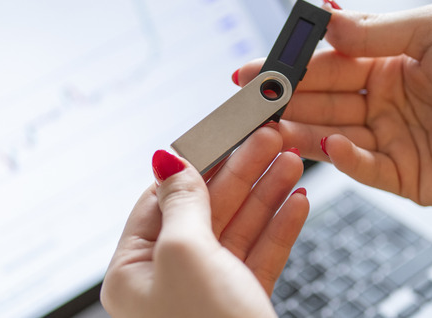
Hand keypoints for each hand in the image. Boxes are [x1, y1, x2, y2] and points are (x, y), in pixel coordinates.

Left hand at [101, 127, 308, 317]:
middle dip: (243, 172)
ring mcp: (207, 295)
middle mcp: (167, 283)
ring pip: (239, 231)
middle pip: (207, 211)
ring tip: (292, 161)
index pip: (163, 200)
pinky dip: (280, 228)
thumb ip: (181, 202)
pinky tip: (297, 202)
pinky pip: (260, 258)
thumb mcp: (185, 254)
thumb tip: (165, 160)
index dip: (198, 162)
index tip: (226, 131)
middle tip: (271, 137)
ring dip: (267, 194)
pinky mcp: (241, 306)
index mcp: (134, 272)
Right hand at [236, 4, 431, 206]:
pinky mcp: (402, 176)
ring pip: (333, 134)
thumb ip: (379, 27)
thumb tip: (326, 19)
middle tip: (252, 100)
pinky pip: (365, 167)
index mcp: (386, 64)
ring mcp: (389, 139)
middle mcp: (381, 102)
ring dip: (301, 130)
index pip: (328, 63)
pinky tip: (330, 144)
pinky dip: (345, 157)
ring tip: (270, 126)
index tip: (260, 66)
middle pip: (322, 100)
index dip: (293, 65)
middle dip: (286, 99)